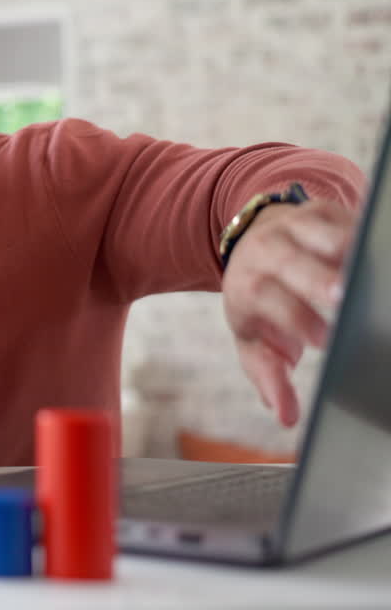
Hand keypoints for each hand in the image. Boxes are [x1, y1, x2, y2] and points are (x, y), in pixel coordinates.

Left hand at [221, 199, 356, 426]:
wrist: (252, 242)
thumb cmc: (257, 299)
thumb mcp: (251, 338)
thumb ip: (268, 375)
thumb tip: (287, 417)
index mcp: (250, 285)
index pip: (271, 301)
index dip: (297, 319)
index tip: (324, 339)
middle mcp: (270, 251)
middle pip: (295, 263)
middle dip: (320, 278)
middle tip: (346, 295)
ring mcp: (297, 227)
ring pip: (326, 232)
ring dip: (351, 248)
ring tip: (375, 269)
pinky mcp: (327, 211)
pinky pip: (351, 218)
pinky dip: (369, 235)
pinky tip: (382, 252)